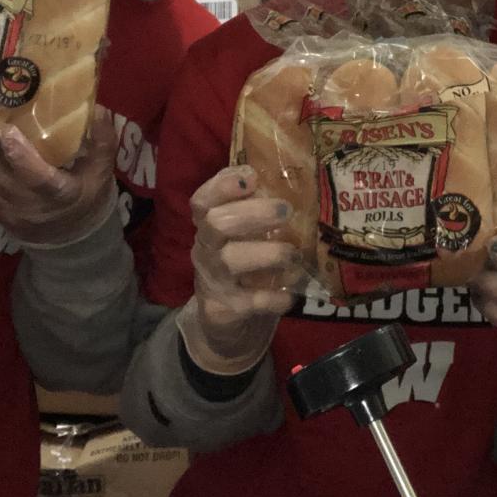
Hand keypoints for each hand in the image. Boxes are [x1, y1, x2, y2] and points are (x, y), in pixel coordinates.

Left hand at [0, 107, 117, 245]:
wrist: (72, 239)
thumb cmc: (87, 198)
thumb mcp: (102, 174)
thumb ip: (101, 144)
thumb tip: (98, 109)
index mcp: (61, 193)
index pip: (39, 177)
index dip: (23, 157)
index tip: (7, 134)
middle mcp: (30, 203)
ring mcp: (10, 209)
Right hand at [178, 165, 305, 375]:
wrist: (225, 318)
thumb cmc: (243, 262)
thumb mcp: (243, 233)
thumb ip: (258, 207)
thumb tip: (293, 177)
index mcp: (209, 224)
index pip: (203, 199)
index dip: (223, 185)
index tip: (251, 178)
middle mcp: (206, 248)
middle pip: (217, 222)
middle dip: (253, 213)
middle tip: (286, 211)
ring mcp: (213, 280)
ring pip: (231, 260)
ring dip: (268, 253)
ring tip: (293, 254)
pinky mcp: (225, 310)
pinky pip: (250, 301)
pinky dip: (273, 298)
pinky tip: (290, 295)